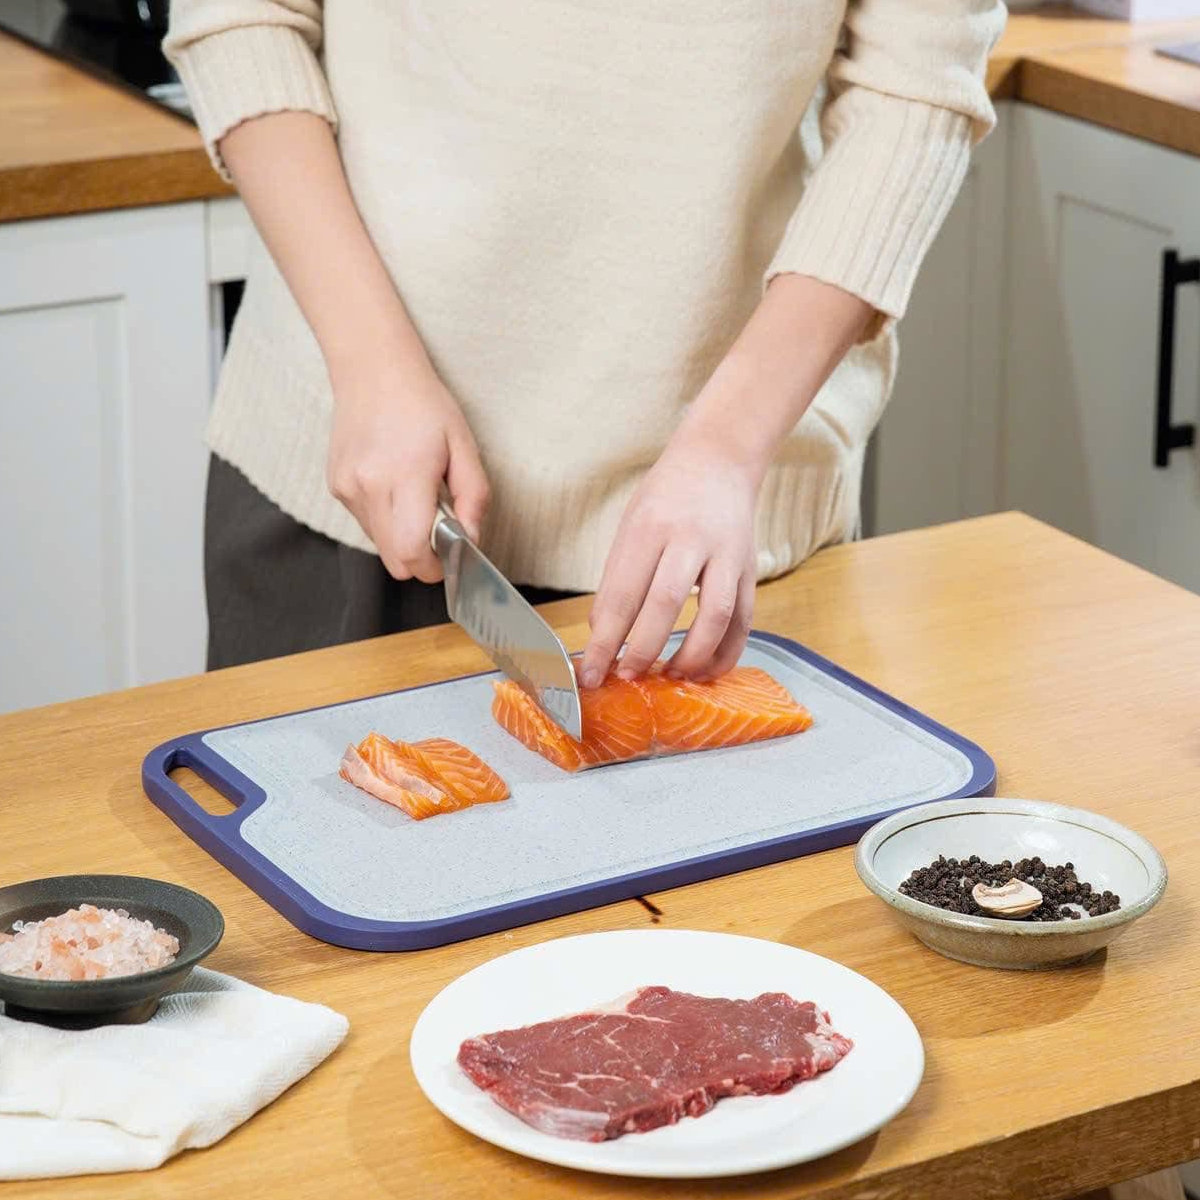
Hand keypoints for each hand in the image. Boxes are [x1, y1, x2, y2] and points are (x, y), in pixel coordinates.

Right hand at [326, 353, 489, 582]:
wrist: (373, 370)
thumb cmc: (423, 404)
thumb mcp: (464, 446)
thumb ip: (474, 497)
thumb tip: (472, 539)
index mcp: (405, 476)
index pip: (412, 551)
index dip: (435, 567)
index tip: (451, 556)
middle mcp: (369, 487)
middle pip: (395, 561)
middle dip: (421, 558)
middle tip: (440, 530)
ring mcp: (348, 489)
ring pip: (380, 545)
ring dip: (403, 536)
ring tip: (416, 497)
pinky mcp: (337, 487)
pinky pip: (366, 524)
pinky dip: (386, 519)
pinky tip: (395, 485)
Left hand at [580, 431, 757, 685]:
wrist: (719, 460)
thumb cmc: (665, 499)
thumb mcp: (629, 527)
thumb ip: (618, 580)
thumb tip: (604, 636)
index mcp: (648, 528)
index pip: (622, 594)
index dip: (606, 641)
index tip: (592, 674)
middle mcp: (689, 539)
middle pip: (665, 604)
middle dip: (643, 650)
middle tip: (628, 677)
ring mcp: (725, 555)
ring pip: (714, 616)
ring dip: (691, 656)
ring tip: (670, 676)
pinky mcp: (750, 569)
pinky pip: (743, 620)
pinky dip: (725, 653)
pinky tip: (704, 670)